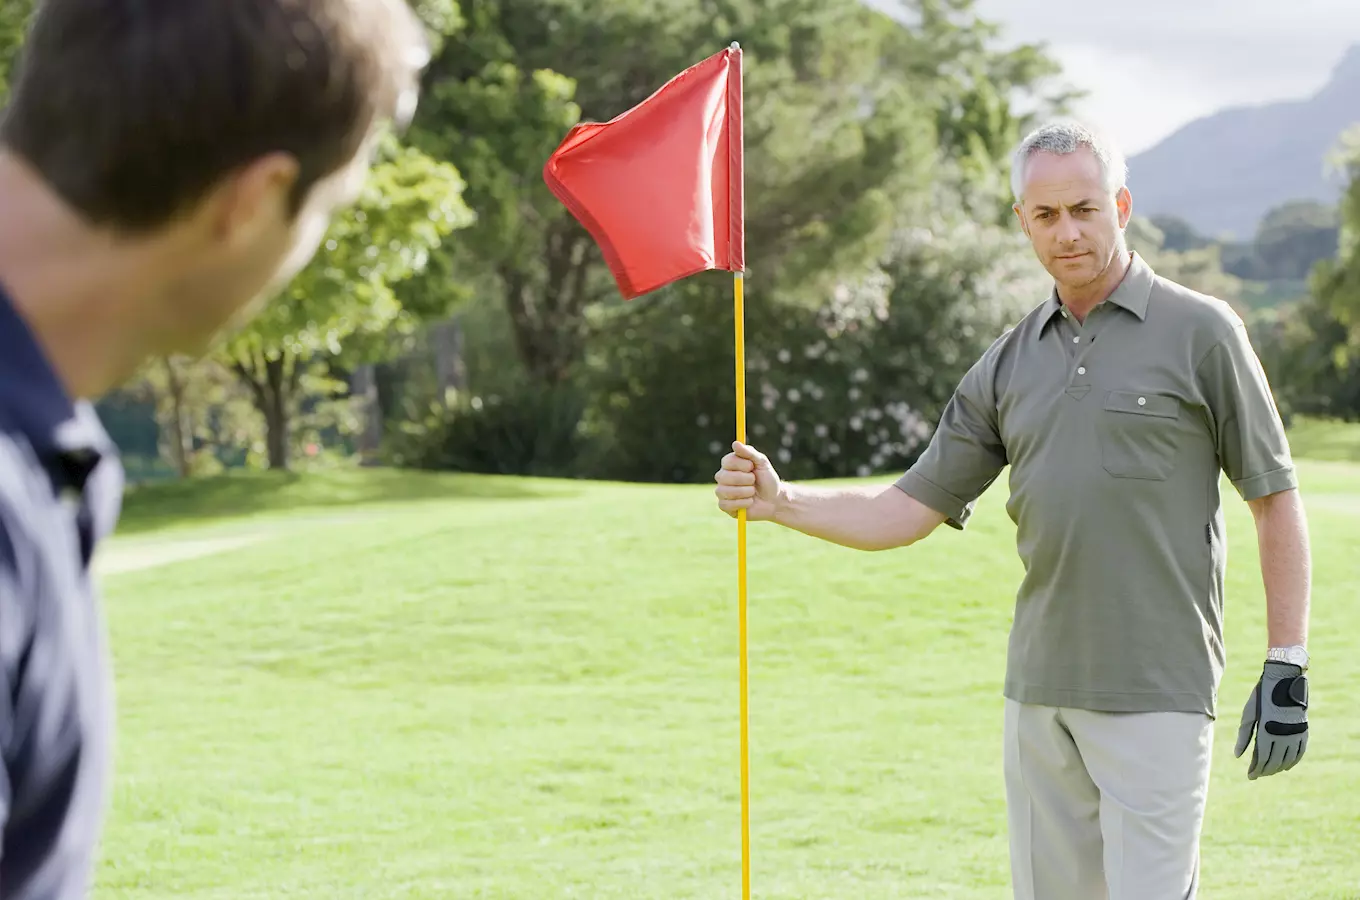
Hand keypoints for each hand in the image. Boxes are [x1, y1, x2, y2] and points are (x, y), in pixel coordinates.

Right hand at [714, 441, 781, 520]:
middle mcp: (723, 477)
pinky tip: (750, 502)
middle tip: (754, 481)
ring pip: (725, 491)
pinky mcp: (724, 506)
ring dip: (745, 492)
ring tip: (753, 492)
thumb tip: (735, 443)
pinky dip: (743, 503)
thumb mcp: (762, 463)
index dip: (742, 465)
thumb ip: (749, 453)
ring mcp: (722, 491)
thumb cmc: (767, 479)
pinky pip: (727, 504)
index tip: (752, 467)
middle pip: (724, 477)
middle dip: (745, 480)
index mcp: (730, 464)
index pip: (727, 461)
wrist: (774, 500)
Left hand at [1234, 660, 1308, 779]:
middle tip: (1257, 775)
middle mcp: (1283, 736)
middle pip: (1274, 761)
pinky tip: (1286, 766)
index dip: (1255, 769)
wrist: (1284, 681)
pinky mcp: (1303, 731)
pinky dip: (1292, 761)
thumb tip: (1238, 756)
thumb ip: (1244, 736)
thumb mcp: (1249, 714)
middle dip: (1265, 770)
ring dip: (1278, 768)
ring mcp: (1295, 734)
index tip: (1250, 775)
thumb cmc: (1261, 696)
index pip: (1261, 758)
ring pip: (1287, 760)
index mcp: (1267, 731)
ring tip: (1268, 771)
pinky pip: (1299, 752)